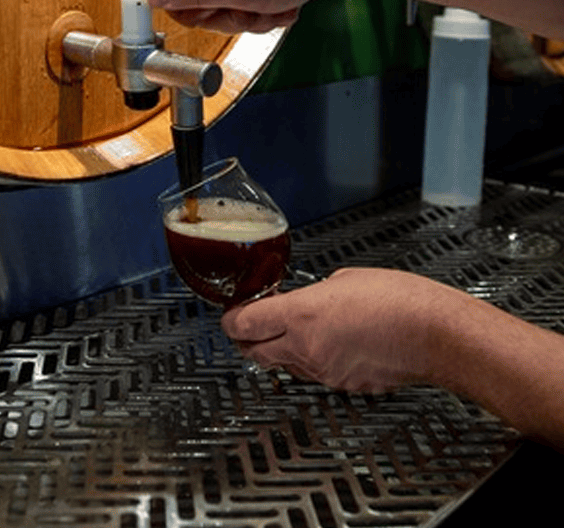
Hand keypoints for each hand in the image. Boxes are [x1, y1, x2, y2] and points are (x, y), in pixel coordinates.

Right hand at [146, 0, 336, 32]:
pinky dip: (269, 11)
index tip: (217, 16)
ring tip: (274, 5)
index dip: (194, 16)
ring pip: (230, 11)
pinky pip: (251, 5)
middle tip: (252, 10)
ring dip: (255, 18)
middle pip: (203, 9)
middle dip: (231, 19)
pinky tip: (285, 2)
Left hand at [220, 267, 468, 392]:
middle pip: (254, 353)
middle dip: (246, 340)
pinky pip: (316, 374)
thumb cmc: (399, 299)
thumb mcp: (345, 278)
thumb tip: (308, 301)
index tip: (231, 314)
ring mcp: (325, 372)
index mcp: (301, 315)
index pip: (243, 326)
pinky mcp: (345, 386)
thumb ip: (315, 293)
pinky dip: (313, 361)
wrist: (434, 333)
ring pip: (285, 366)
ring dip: (280, 350)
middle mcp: (307, 348)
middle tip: (249, 326)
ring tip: (294, 331)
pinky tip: (331, 344)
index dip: (231, 320)